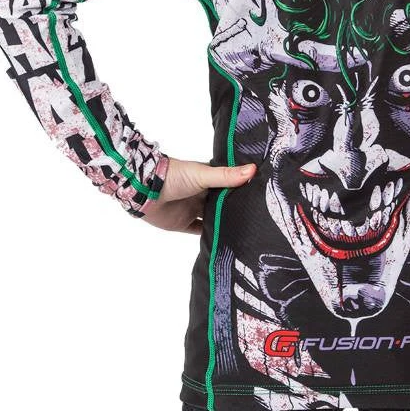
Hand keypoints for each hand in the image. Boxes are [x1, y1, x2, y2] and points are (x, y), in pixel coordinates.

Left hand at [141, 158, 255, 233]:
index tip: (263, 194)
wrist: (146, 191)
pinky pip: (200, 232)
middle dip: (236, 208)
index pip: (230, 184)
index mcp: (208, 179)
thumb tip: (254, 169)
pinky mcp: (184, 224)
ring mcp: (193, 209)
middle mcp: (203, 194)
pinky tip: (224, 241)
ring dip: (224, 222)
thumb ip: (227, 176)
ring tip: (246, 231)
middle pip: (223, 203)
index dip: (243, 189)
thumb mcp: (204, 174)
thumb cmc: (175, 176)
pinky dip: (210, 236)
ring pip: (213, 218)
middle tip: (259, 216)